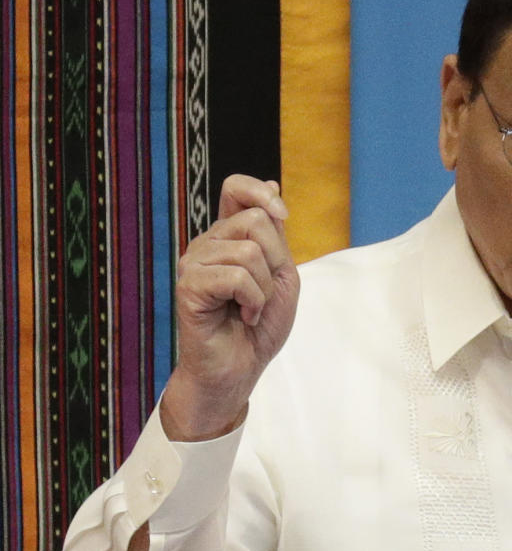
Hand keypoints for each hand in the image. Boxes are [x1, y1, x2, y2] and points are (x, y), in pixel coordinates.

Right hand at [160, 174, 300, 440]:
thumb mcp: (281, 273)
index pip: (236, 186)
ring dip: (264, 288)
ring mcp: (194, 263)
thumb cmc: (260, 325)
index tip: (283, 215)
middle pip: (254, 219)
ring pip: (249, 251)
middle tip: (262, 292)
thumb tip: (270, 182)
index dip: (261, 192)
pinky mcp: (189, 286)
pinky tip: (242, 316)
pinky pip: (237, 277)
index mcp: (228, 236)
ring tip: (250, 308)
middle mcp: (207, 243)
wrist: (240, 368)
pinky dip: (252, 301)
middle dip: (275, 260)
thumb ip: (274, 233)